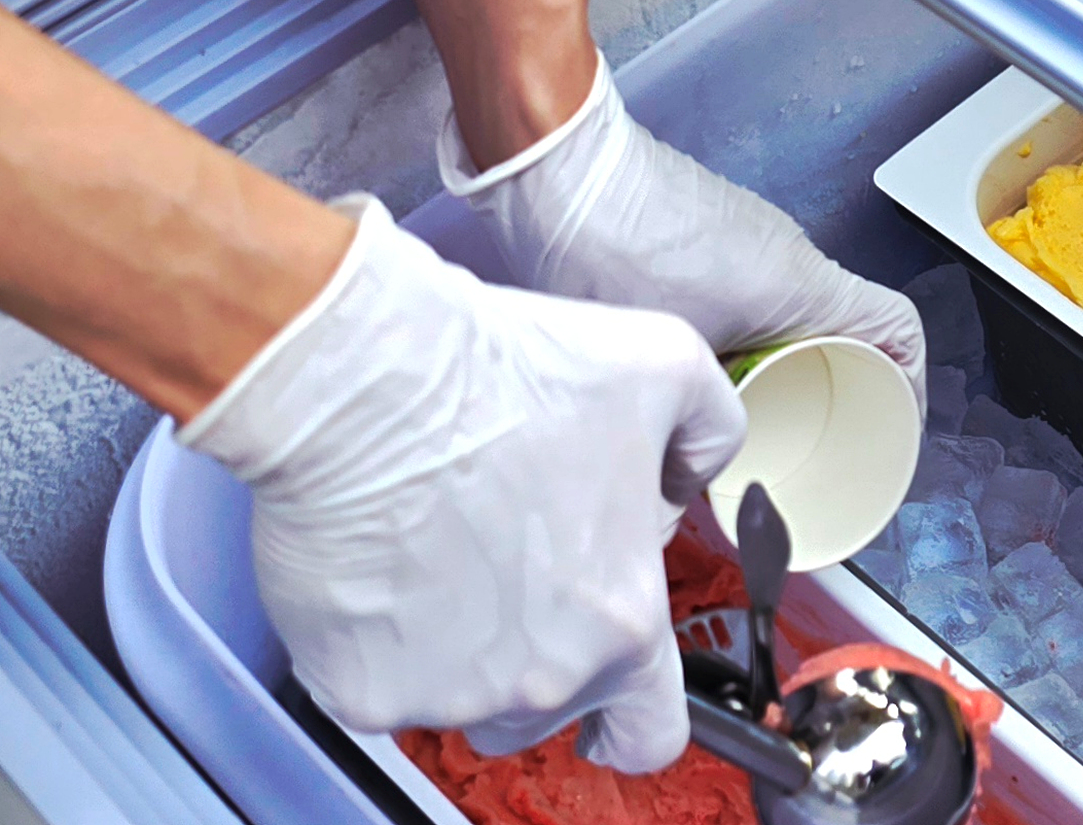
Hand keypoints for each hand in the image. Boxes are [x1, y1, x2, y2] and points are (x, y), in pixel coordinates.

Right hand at [181, 196, 745, 772]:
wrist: (363, 380)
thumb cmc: (505, 372)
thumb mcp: (666, 364)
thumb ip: (709, 432)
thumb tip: (689, 476)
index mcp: (623, 622)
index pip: (651, 735)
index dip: (634, 712)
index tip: (612, 681)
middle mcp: (540, 680)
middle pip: (550, 708)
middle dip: (542, 649)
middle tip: (512, 560)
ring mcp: (444, 695)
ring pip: (466, 702)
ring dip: (466, 654)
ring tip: (448, 553)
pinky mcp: (357, 689)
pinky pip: (383, 686)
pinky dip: (384, 642)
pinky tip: (388, 564)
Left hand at [438, 53, 926, 404]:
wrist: (554, 164)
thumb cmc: (605, 244)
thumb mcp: (668, 359)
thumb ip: (700, 412)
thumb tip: (701, 460)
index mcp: (801, 285)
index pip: (900, 330)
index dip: (910, 385)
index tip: (894, 425)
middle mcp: (790, 253)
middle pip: (849, 327)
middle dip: (837, 387)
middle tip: (809, 435)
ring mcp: (753, 234)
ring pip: (797, 310)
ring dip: (786, 358)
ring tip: (746, 407)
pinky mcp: (714, 228)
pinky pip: (759, 288)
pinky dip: (751, 330)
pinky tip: (704, 362)